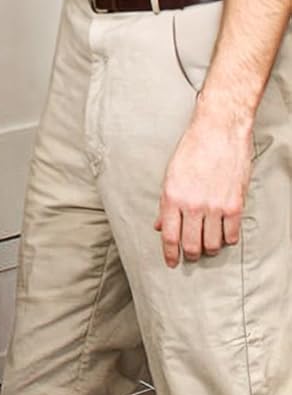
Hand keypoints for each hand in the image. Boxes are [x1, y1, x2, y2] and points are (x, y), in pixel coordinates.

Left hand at [155, 108, 253, 266]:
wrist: (218, 132)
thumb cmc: (192, 150)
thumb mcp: (170, 175)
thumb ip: (166, 204)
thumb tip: (160, 225)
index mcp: (172, 197)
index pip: (169, 236)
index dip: (170, 254)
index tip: (171, 262)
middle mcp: (192, 205)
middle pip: (191, 244)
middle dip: (190, 254)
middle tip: (191, 255)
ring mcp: (215, 206)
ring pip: (213, 243)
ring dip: (209, 249)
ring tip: (207, 246)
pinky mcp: (235, 204)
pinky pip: (232, 234)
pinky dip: (227, 240)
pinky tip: (224, 237)